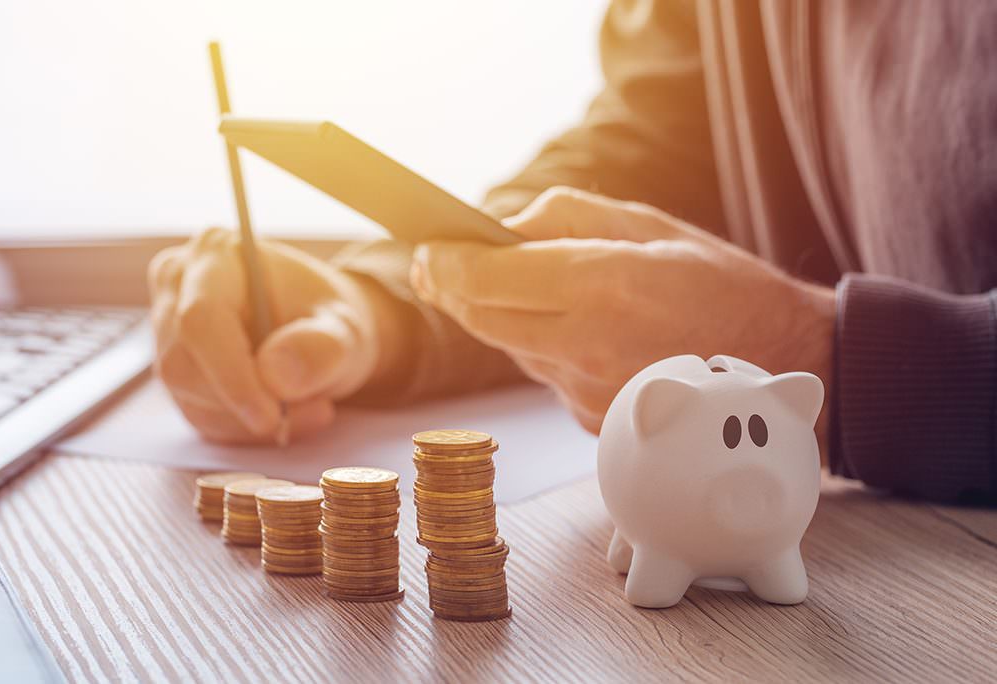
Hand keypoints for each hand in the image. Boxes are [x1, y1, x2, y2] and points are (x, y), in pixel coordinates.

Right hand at [148, 229, 398, 443]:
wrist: (323, 331)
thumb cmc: (330, 319)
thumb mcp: (346, 328)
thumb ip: (321, 347)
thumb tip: (275, 375)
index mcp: (214, 256)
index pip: (200, 318)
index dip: (230, 373)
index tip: (269, 416)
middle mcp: (178, 287)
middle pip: (183, 364)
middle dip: (245, 404)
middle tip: (313, 411)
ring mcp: (168, 332)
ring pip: (189, 397)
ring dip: (251, 421)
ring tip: (312, 407)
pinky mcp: (177, 372)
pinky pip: (198, 417)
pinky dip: (246, 429)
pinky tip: (286, 416)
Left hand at [411, 187, 834, 446]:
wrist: (780, 362)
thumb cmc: (717, 282)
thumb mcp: (647, 224)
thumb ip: (566, 216)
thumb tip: (501, 226)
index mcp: (602, 287)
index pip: (488, 278)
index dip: (445, 263)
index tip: (426, 247)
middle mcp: (586, 346)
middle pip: (483, 320)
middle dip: (450, 289)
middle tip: (433, 264)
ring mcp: (588, 392)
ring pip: (511, 348)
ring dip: (497, 316)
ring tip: (506, 283)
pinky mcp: (593, 420)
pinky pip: (544, 374)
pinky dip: (538, 345)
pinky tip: (565, 325)